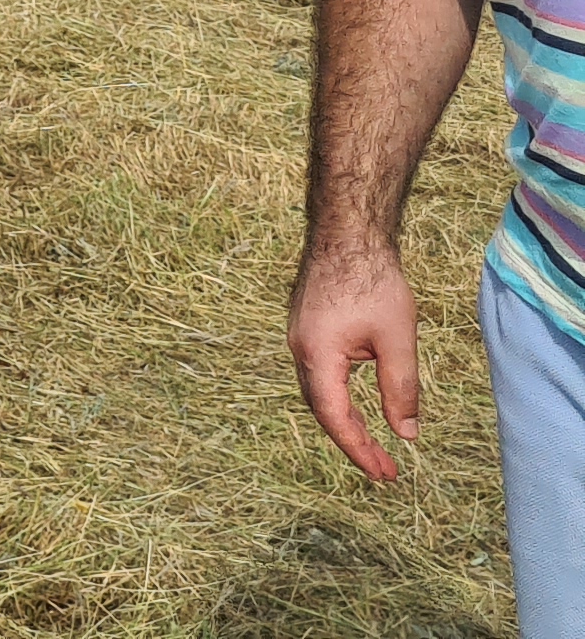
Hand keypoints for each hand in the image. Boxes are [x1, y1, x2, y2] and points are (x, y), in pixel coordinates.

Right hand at [291, 243, 423, 480]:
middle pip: (321, 408)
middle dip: (353, 441)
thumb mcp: (396, 340)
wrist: (347, 234)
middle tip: (385, 470)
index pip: (334, 415)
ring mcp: (299, 337)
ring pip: (318, 392)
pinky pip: (318, 374)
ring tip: (375, 446)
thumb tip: (407, 435)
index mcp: (317, 354)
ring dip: (345, 421)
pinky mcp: (306, 328)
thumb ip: (401, 390)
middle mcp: (300, 349)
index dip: (358, 448)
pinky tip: (357, 405)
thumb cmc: (374, 282)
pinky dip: (338, 399)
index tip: (383, 474)